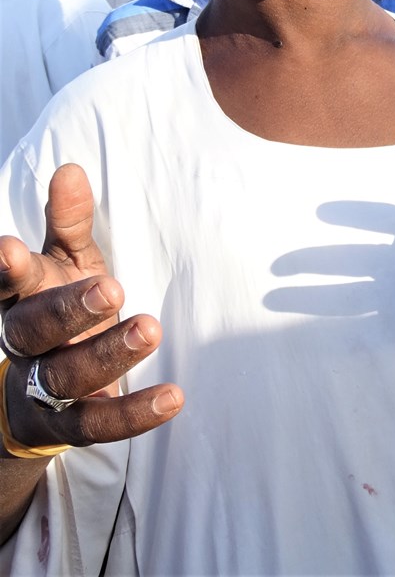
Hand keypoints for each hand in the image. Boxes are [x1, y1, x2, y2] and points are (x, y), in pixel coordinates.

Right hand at [0, 164, 182, 452]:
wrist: (31, 396)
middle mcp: (23, 344)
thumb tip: (71, 170)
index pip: (7, 282)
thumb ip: (69, 222)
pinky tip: (173, 397)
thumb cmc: (57, 307)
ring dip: (108, 354)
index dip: (5, 268)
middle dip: (69, 310)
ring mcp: (39, 389)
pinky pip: (97, 423)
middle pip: (34, 329)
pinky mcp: (66, 427)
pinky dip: (134, 413)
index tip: (10, 247)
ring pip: (65, 376)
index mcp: (21, 298)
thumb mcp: (64, 262)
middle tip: (112, 288)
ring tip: (150, 328)